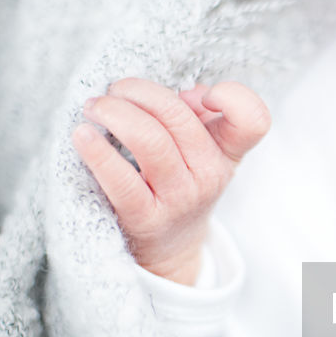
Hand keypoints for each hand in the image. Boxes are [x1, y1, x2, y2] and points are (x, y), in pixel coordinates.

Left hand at [71, 78, 270, 284]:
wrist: (168, 247)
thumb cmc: (180, 184)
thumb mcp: (203, 152)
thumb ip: (200, 116)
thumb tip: (188, 93)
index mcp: (228, 153)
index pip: (253, 121)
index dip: (234, 97)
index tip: (204, 95)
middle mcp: (210, 175)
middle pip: (179, 116)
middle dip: (138, 91)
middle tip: (115, 89)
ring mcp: (179, 198)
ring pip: (149, 140)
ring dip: (114, 113)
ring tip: (95, 107)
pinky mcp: (145, 217)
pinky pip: (120, 178)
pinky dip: (96, 151)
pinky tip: (82, 135)